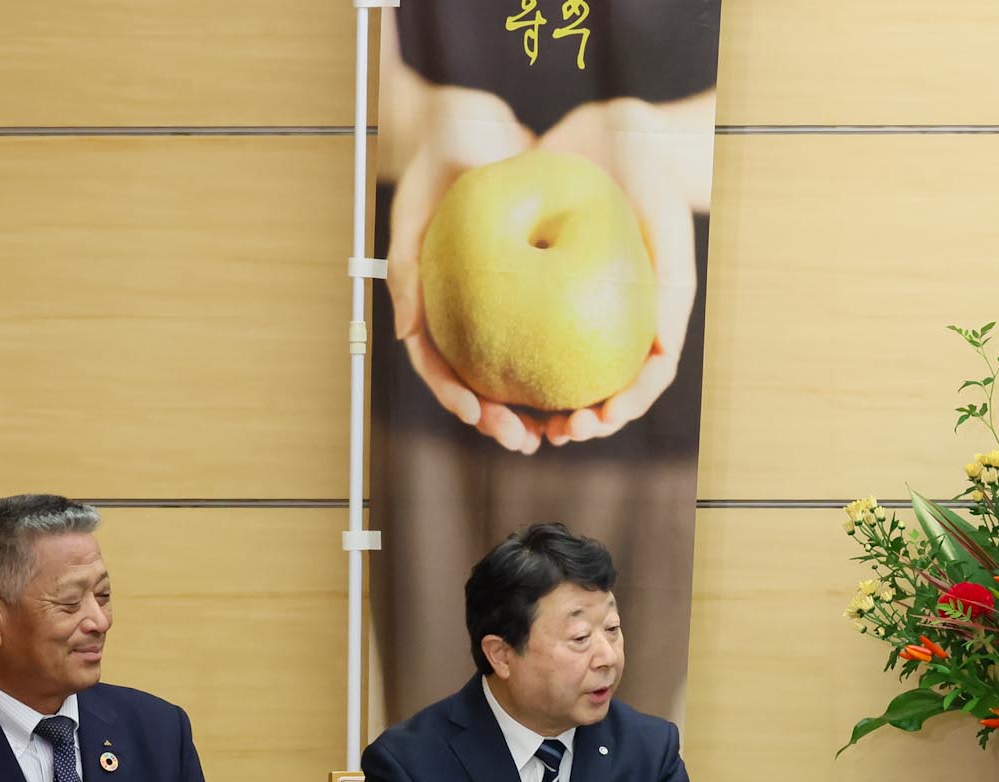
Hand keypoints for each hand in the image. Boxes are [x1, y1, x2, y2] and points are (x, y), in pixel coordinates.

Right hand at [386, 90, 542, 453]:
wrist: (488, 124)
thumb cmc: (446, 156)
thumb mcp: (418, 204)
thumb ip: (405, 267)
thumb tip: (405, 334)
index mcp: (434, 304)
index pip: (439, 367)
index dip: (456, 398)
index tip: (479, 415)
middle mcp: (468, 314)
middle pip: (482, 384)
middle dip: (502, 421)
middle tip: (527, 440)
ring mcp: (503, 308)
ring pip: (521, 375)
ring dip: (540, 410)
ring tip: (564, 431)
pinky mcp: (538, 295)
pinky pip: (556, 343)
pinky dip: (570, 371)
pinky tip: (593, 391)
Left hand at [529, 97, 701, 446]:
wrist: (610, 137)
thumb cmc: (651, 182)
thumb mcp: (668, 229)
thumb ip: (670, 288)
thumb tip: (662, 354)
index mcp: (646, 325)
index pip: (641, 381)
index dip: (621, 409)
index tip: (599, 420)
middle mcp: (608, 326)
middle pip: (593, 392)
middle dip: (573, 423)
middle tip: (553, 433)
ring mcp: (570, 314)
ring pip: (551, 376)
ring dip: (534, 408)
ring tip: (513, 423)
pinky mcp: (532, 292)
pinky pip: (512, 333)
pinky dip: (498, 360)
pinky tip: (477, 375)